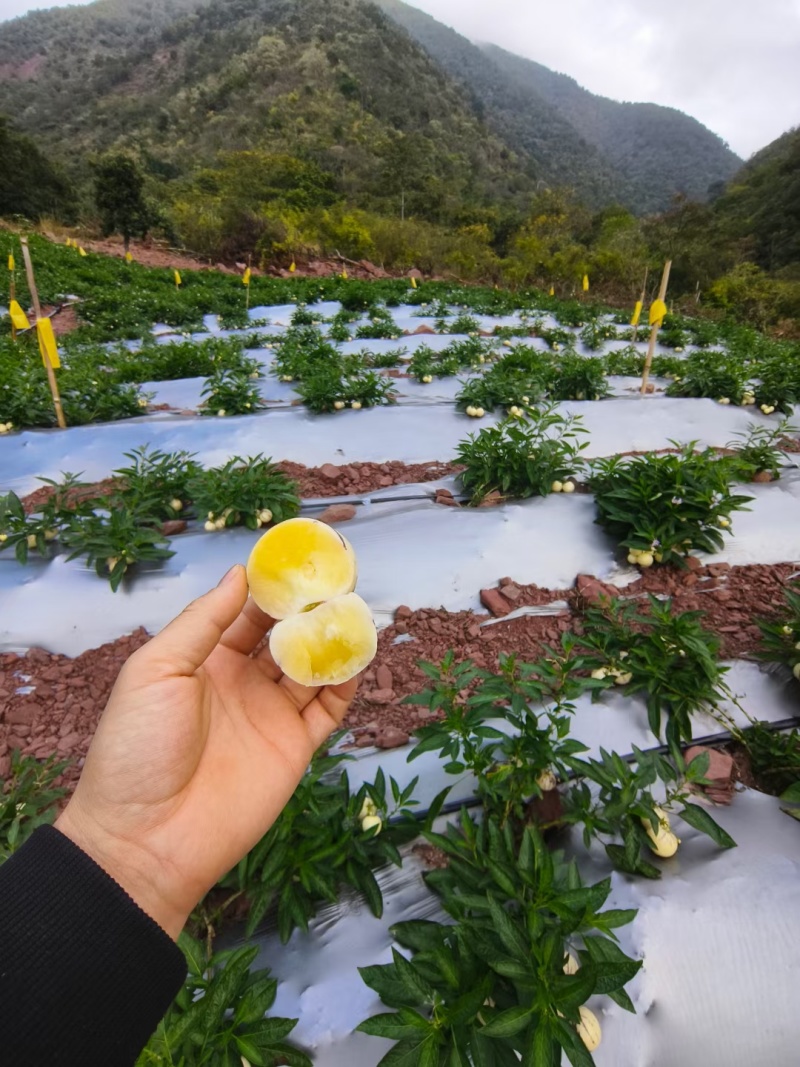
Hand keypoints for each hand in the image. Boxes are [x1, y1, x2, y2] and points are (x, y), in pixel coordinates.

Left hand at [55, 565, 356, 937]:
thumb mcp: (156, 670)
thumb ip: (202, 622)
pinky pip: (329, 708)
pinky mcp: (296, 748)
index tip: (299, 556)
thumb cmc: (137, 748)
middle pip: (286, 633)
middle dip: (311, 604)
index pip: (247, 611)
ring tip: (354, 606)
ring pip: (313, 665)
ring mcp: (271, 715)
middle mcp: (243, 682)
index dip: (272, 584)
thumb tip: (240, 573)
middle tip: (338, 575)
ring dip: (333, 637)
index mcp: (205, 659)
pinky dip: (346, 681)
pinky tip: (356, 654)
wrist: (146, 838)